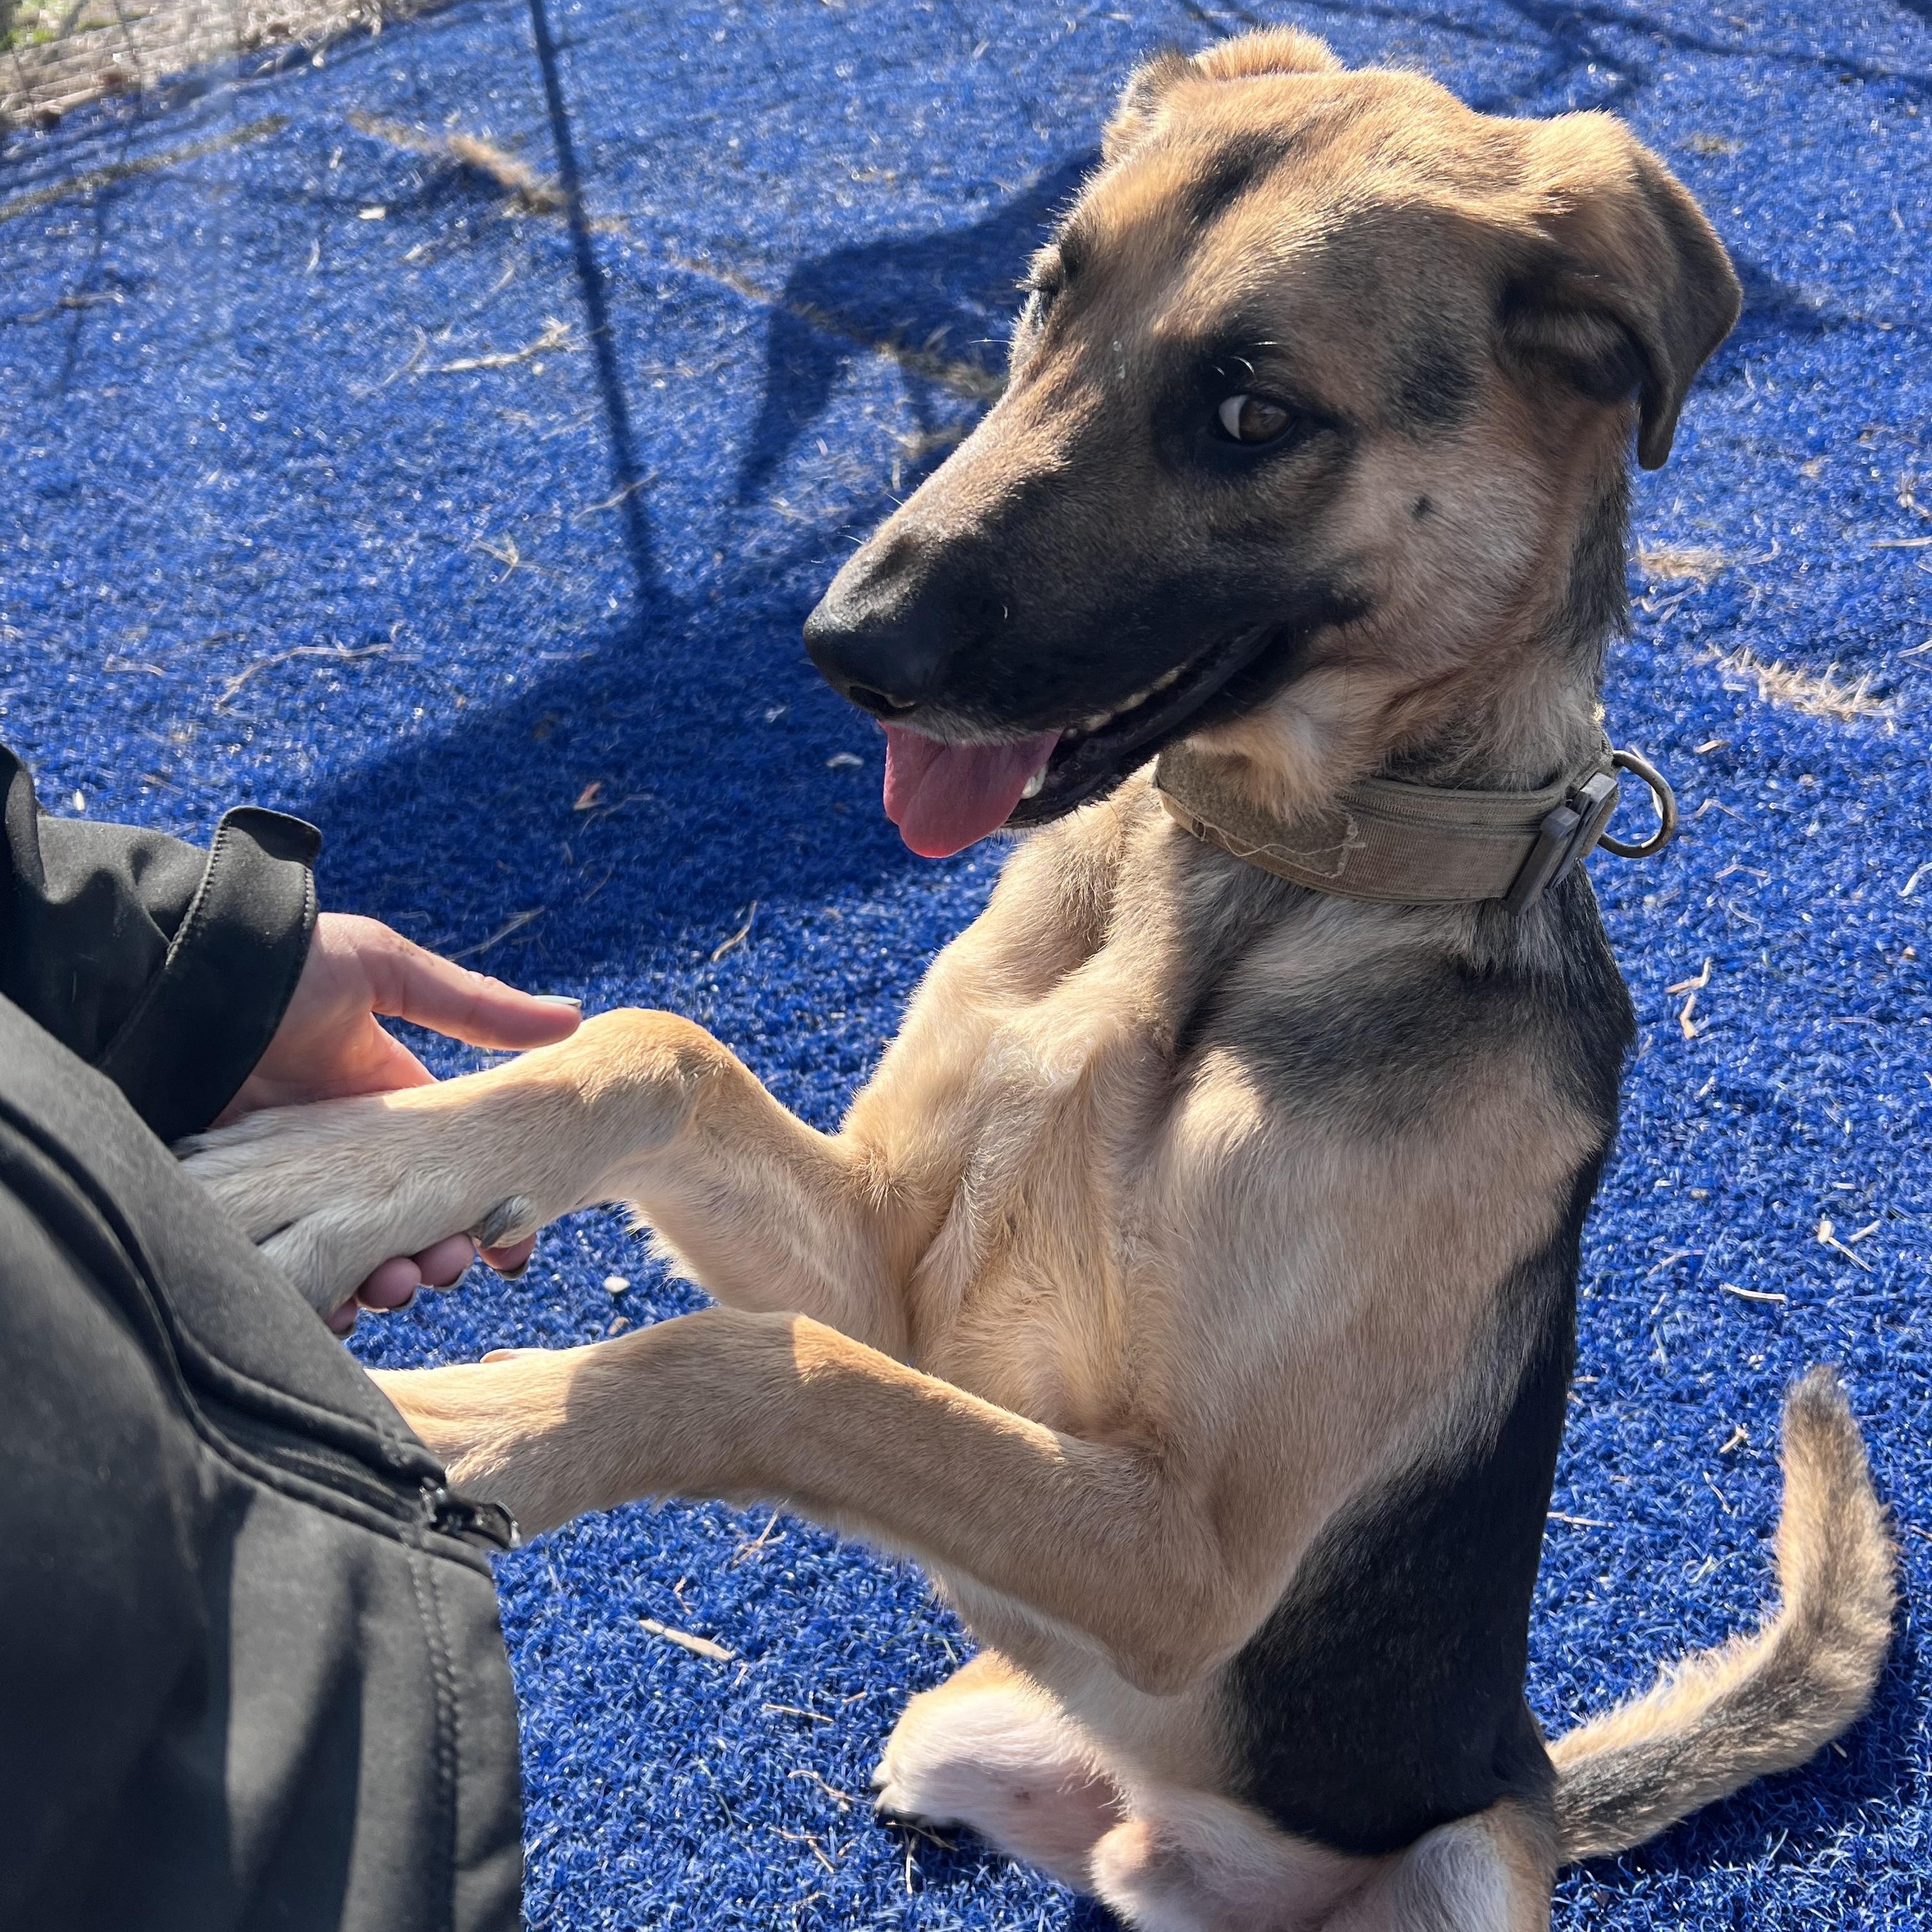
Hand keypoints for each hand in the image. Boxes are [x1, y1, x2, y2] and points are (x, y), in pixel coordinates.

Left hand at [219, 912, 581, 1333]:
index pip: (442, 1177)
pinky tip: (330, 1301)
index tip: (511, 1244)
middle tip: (449, 1264)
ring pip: (342, 1261)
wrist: (168, 967)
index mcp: (372, 1107)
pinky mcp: (227, 1210)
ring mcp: (278, 1187)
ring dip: (379, 1280)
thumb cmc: (282, 959)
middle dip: (432, 1257)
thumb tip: (573, 1017)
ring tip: (394, 1283)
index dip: (480, 1213)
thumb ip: (475, 1006)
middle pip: (400, 1230)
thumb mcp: (386, 970)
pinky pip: (277, 1273)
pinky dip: (307, 1294)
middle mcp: (329, 1157)